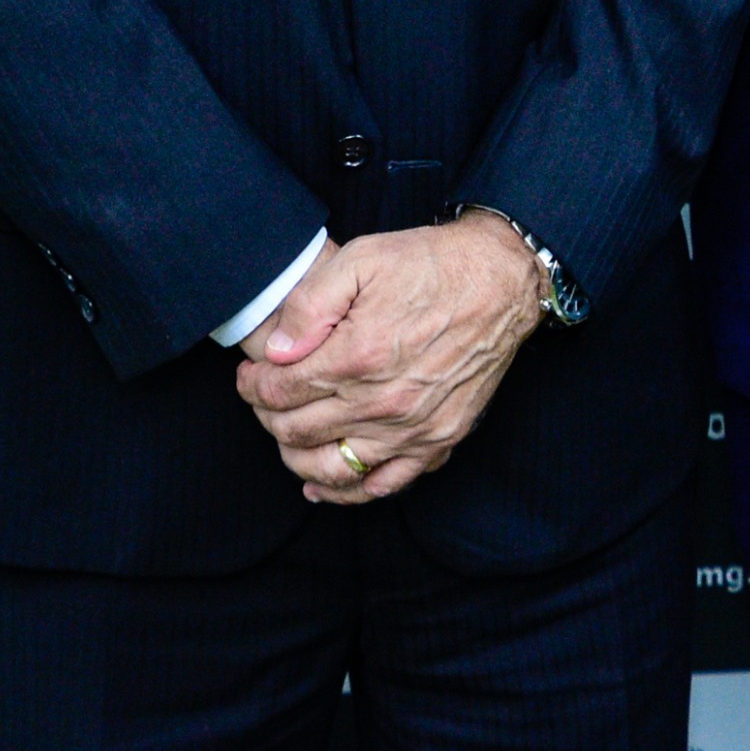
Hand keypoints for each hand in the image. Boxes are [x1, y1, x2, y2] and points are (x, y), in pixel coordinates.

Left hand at [236, 217, 543, 505]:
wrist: (499, 282)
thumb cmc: (429, 266)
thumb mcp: (362, 259)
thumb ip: (310, 305)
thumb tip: (276, 351)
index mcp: (357, 356)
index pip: (279, 391)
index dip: (252, 385)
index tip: (250, 375)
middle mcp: (382, 403)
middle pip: (296, 431)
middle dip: (267, 415)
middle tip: (263, 397)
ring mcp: (412, 429)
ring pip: (330, 469)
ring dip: (295, 456)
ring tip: (287, 433)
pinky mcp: (438, 441)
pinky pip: (382, 484)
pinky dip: (346, 491)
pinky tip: (322, 484)